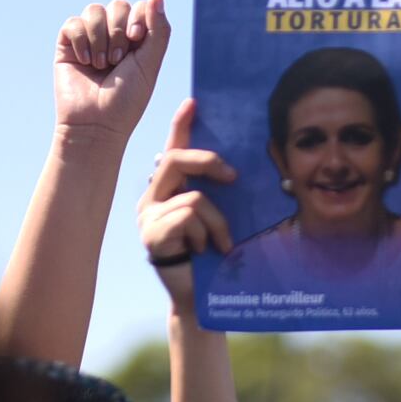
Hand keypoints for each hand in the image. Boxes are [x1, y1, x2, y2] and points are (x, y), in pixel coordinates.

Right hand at [55, 0, 169, 140]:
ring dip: (100, 38)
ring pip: (94, 10)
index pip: (141, 6)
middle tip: (118, 60)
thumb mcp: (150, 65)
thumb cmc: (126, 100)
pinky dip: (81, 41)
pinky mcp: (67, 45)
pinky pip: (73, 23)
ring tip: (101, 65)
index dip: (139, 18)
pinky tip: (85, 62)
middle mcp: (114, 36)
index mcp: (137, 40)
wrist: (96, 124)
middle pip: (118, 5)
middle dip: (119, 31)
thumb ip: (159, 30)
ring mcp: (90, 39)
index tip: (136, 40)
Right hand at [138, 100, 238, 313]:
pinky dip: (205, 235)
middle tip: (233, 177)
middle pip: (175, 159)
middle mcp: (154, 198)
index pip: (175, 150)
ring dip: (218, 222)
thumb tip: (252, 173)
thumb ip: (226, 196)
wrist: (202, 299)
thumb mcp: (226, 218)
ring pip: (193, 198)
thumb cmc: (215, 259)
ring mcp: (148, 216)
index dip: (182, 126)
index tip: (193, 102)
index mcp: (171, 190)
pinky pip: (188, 218)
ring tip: (221, 245)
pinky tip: (202, 253)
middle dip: (208, 161)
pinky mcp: (151, 234)